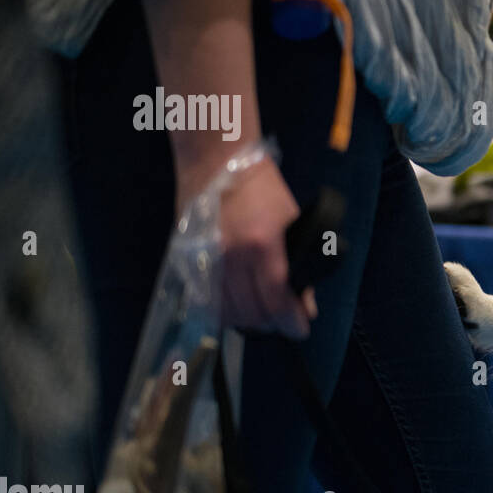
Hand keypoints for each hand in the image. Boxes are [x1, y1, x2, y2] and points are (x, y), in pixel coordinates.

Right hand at [216, 158, 316, 339]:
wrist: (216, 161)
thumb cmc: (261, 187)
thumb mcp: (291, 222)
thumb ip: (297, 266)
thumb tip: (306, 305)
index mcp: (261, 246)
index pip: (276, 300)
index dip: (291, 322)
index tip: (300, 330)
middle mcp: (230, 258)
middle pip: (251, 313)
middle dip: (272, 322)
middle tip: (284, 320)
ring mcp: (205, 261)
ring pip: (227, 313)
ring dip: (248, 320)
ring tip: (263, 314)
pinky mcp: (187, 261)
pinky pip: (205, 302)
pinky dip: (223, 311)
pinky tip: (237, 307)